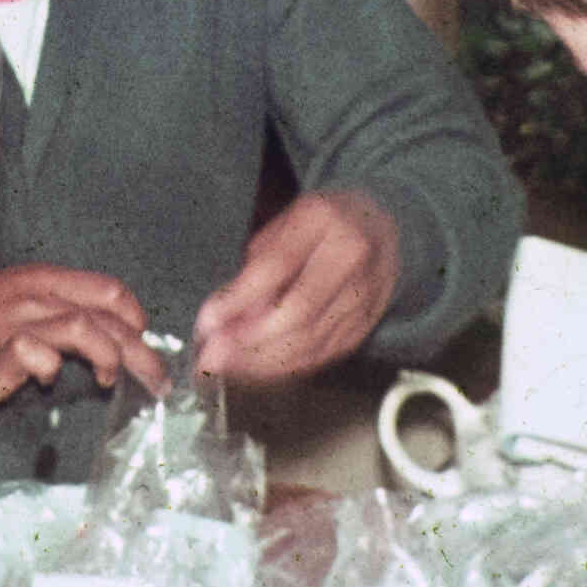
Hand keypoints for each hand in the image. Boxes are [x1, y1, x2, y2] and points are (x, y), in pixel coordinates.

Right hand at [0, 266, 170, 406]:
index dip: (135, 316)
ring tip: (109, 380)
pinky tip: (47, 379)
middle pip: (105, 316)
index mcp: (46, 283)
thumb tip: (107, 344)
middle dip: (140, 350)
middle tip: (158, 382)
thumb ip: (62, 321)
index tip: (145, 341)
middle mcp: (36, 296)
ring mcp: (17, 321)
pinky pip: (34, 352)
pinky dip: (49, 366)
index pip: (106, 291)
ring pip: (80, 327)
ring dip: (106, 355)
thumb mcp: (24, 313)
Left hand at [193, 190, 397, 382]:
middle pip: (300, 313)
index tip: (207, 322)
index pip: (276, 266)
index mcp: (325, 219)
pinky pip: (327, 352)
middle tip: (214, 356)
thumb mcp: (284, 223)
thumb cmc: (322, 221)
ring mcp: (368, 291)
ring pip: (313, 341)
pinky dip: (291, 366)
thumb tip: (227, 316)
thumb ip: (256, 265)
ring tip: (230, 367)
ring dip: (265, 362)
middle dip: (250, 342)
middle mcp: (352, 255)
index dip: (239, 300)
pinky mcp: (370, 320)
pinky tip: (263, 367)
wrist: (379, 220)